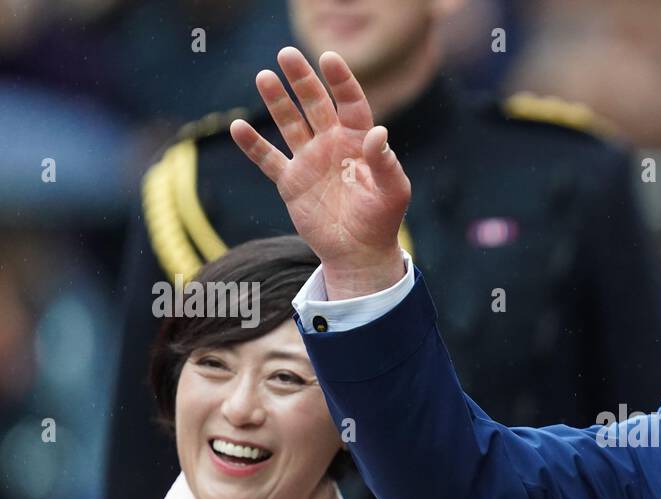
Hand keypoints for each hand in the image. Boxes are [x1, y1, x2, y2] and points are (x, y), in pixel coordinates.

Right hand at [230, 47, 409, 298]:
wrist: (359, 253)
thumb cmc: (382, 220)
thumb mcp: (393, 192)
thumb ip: (385, 162)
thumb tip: (378, 133)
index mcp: (359, 141)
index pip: (350, 103)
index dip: (341, 81)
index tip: (329, 58)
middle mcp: (332, 144)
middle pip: (315, 104)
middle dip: (302, 80)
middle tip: (286, 54)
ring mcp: (309, 161)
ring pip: (289, 123)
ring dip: (277, 101)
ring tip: (264, 77)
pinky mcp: (291, 182)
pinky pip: (268, 159)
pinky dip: (253, 145)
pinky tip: (238, 127)